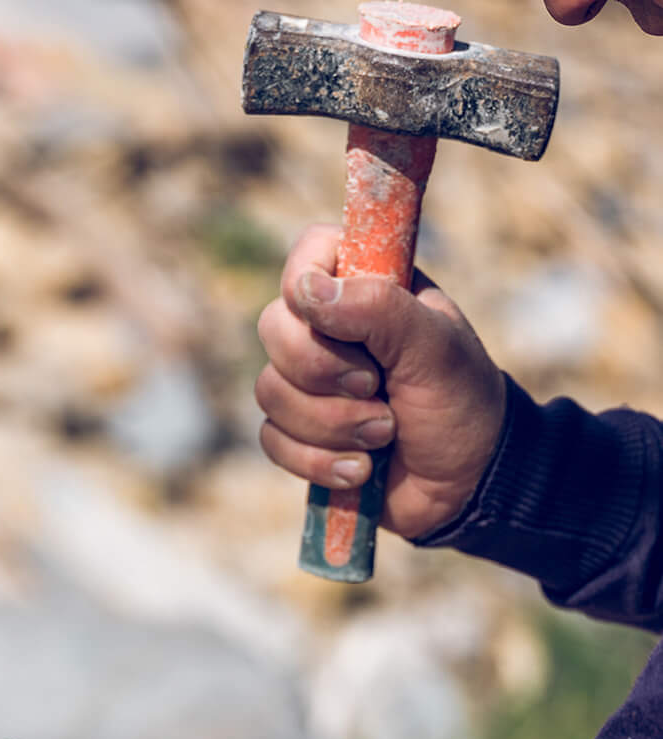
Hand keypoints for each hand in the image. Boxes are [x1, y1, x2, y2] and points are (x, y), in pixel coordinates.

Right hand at [256, 223, 506, 538]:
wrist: (468, 485)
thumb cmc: (461, 403)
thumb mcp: (434, 348)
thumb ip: (378, 308)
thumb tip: (305, 290)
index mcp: (367, 289)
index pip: (309, 254)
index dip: (307, 284)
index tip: (341, 319)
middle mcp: (330, 331)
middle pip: (274, 328)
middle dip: (323, 372)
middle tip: (376, 387)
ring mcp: (310, 385)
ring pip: (270, 392)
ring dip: (331, 425)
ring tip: (384, 435)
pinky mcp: (300, 436)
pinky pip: (273, 440)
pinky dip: (317, 461)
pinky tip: (360, 469)